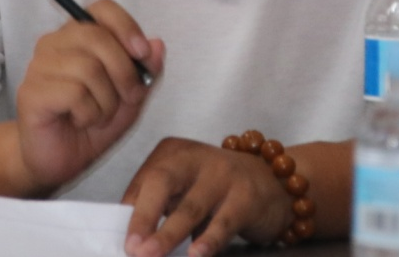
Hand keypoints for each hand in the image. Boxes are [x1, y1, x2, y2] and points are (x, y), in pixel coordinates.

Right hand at [15, 0, 164, 191]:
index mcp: (77, 36)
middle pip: (98, 37)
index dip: (126, 26)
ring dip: (107, 101)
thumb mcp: (130, 98)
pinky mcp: (31, 92)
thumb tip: (157, 44)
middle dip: (124, 72)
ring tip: (98, 116)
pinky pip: (75, 94)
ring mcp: (39, 66)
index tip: (142, 52)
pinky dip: (89, 114)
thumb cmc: (92, 123)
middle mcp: (54, 43)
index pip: (102, 9)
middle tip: (129, 98)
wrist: (59, 160)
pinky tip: (80, 122)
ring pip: (88, 68)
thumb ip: (144, 72)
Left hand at [121, 137, 290, 256]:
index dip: (130, 213)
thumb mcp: (185, 187)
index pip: (143, 181)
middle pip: (161, 182)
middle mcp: (195, 157)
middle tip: (132, 248)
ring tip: (151, 256)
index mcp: (173, 152)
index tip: (122, 241)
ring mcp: (222, 174)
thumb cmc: (218, 189)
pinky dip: (208, 239)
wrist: (275, 182)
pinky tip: (195, 254)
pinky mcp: (246, 196)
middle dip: (143, 216)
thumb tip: (134, 239)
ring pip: (190, 206)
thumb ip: (161, 205)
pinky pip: (224, 221)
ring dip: (168, 234)